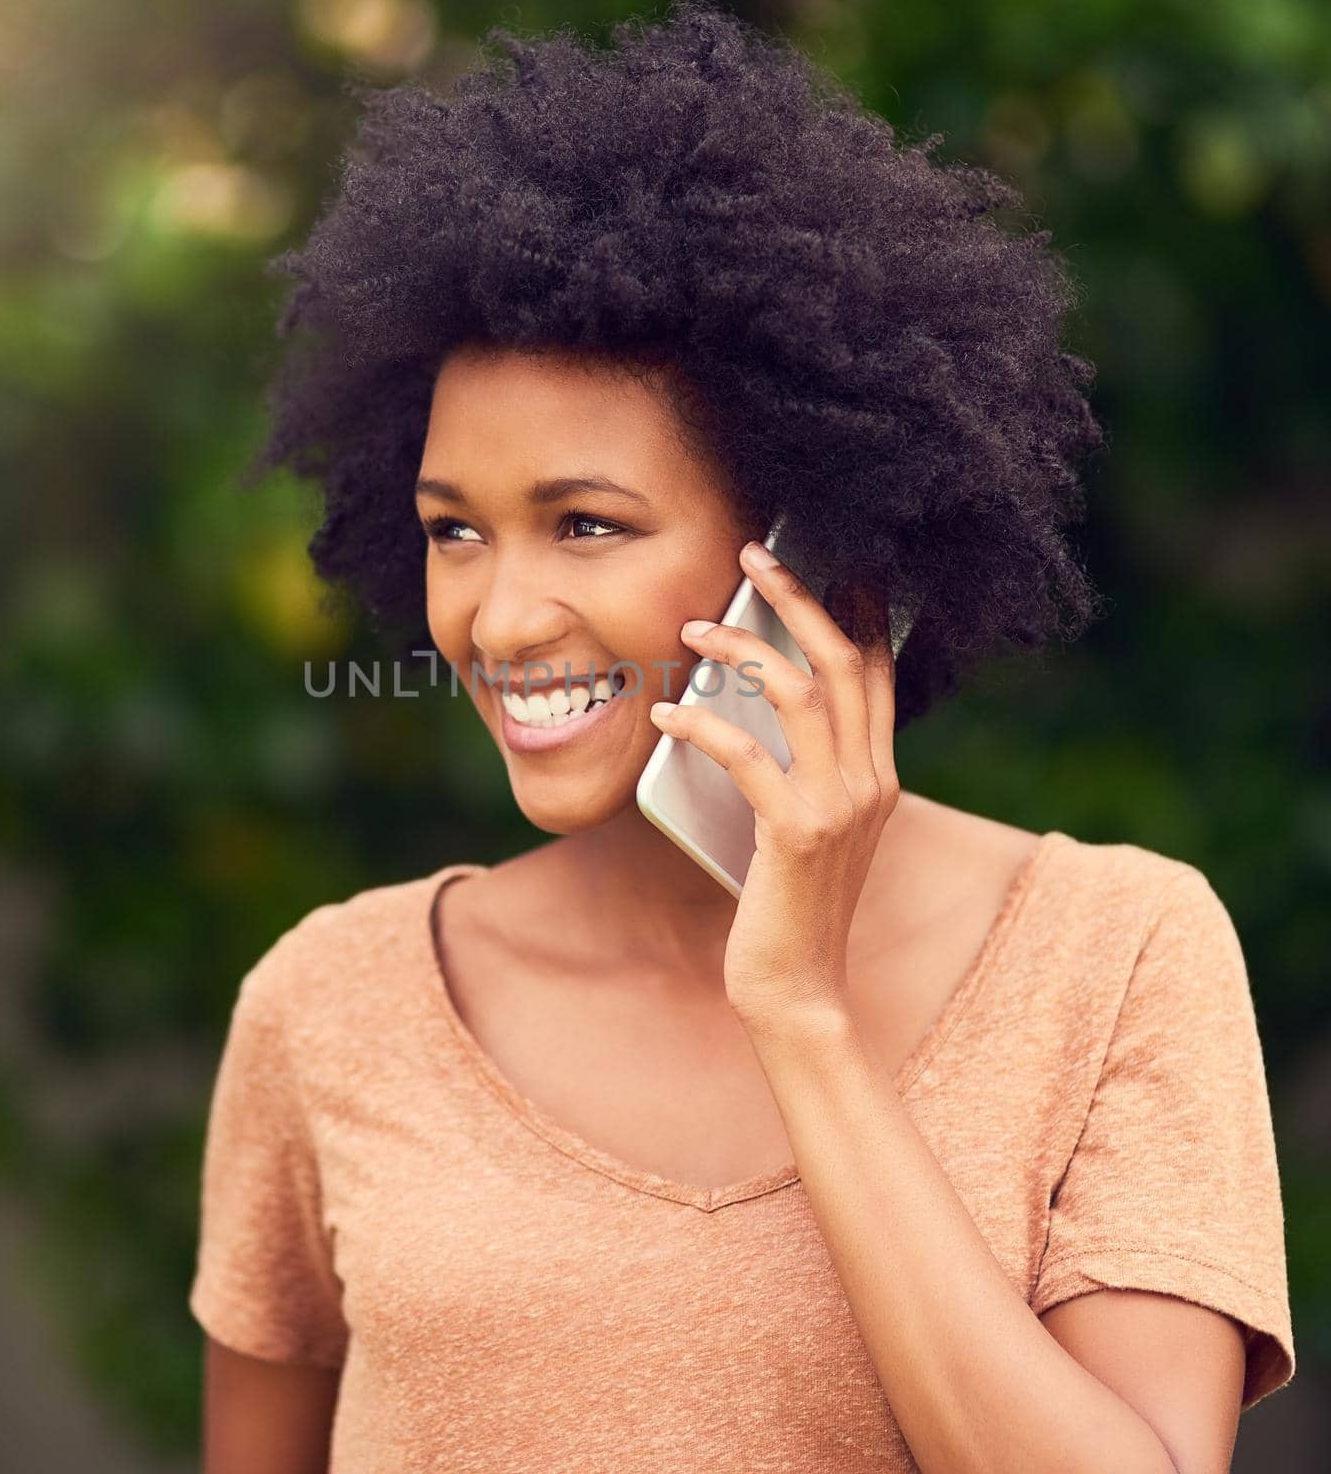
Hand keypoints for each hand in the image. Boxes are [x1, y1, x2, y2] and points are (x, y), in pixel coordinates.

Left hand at [647, 539, 901, 1023]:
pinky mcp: (796, 832)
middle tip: (755, 554)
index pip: (875, 674)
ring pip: (800, 693)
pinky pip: (746, 753)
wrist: (797, 990)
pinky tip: (666, 710)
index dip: (856, 611)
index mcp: (877, 777)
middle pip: (842, 662)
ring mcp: (838, 806)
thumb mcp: (803, 828)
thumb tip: (741, 705)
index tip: (831, 562)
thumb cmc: (787, 907)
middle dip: (799, 598)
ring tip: (693, 625)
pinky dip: (702, 722)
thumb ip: (795, 772)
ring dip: (742, 648)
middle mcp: (870, 782)